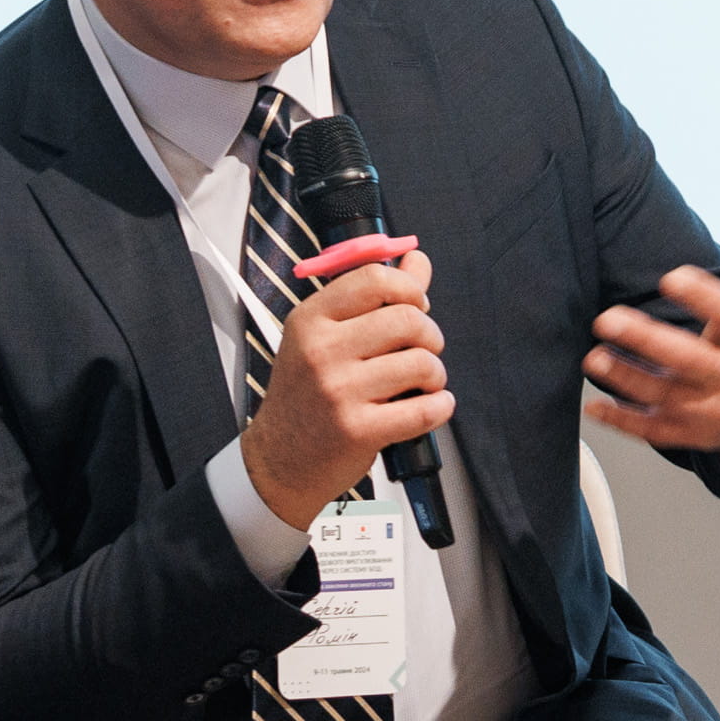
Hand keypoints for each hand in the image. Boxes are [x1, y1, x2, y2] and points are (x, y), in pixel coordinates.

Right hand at [246, 247, 452, 529]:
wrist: (279, 460)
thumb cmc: (306, 396)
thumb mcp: (324, 338)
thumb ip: (373, 297)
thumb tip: (416, 259)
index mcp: (310, 319)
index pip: (374, 279)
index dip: (409, 288)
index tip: (417, 305)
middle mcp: (321, 351)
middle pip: (406, 318)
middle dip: (430, 334)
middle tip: (425, 350)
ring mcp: (338, 391)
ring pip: (421, 362)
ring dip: (435, 374)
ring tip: (425, 383)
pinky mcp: (358, 430)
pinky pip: (423, 410)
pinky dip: (440, 407)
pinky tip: (433, 406)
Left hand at [585, 191, 719, 454]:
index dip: (702, 296)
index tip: (670, 276)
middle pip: (690, 360)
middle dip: (647, 341)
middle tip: (604, 317)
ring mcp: (713, 409)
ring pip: (666, 396)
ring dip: (626, 379)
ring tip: (592, 357)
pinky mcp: (692, 434)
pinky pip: (656, 431)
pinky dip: (625, 423)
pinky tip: (594, 407)